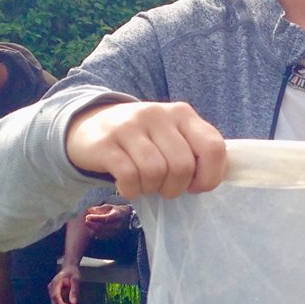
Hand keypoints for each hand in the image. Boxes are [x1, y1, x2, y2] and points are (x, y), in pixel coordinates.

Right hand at [48, 266, 81, 303]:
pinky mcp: (55, 295)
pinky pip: (59, 303)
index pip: (55, 296)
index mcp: (55, 283)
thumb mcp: (76, 279)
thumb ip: (74, 290)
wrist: (69, 269)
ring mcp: (52, 292)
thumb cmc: (72, 273)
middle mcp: (52, 288)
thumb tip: (73, 302)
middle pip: (55, 302)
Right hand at [66, 102, 226, 199]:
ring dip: (153, 188)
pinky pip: (130, 177)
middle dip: (176, 187)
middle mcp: (157, 114)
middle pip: (183, 166)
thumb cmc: (141, 138)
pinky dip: (132, 190)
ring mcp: (130, 126)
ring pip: (156, 172)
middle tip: (165, 187)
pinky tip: (129, 186)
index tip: (197, 186)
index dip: (210, 176)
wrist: (88, 125)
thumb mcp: (171, 135)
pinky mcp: (106, 143)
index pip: (213, 147)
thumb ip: (195, 150)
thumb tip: (216, 177)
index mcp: (182, 113)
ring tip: (146, 184)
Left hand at [84, 203, 132, 238]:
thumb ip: (100, 208)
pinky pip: (102, 237)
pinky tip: (92, 229)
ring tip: (88, 223)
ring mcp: (116, 232)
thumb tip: (90, 210)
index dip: (96, 218)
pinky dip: (96, 233)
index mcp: (118, 215)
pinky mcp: (114, 237)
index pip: (106, 218)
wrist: (127, 218)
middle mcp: (118, 225)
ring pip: (101, 233)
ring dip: (93, 229)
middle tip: (86, 220)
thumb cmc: (117, 211)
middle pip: (102, 227)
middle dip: (92, 224)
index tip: (88, 216)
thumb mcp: (110, 206)